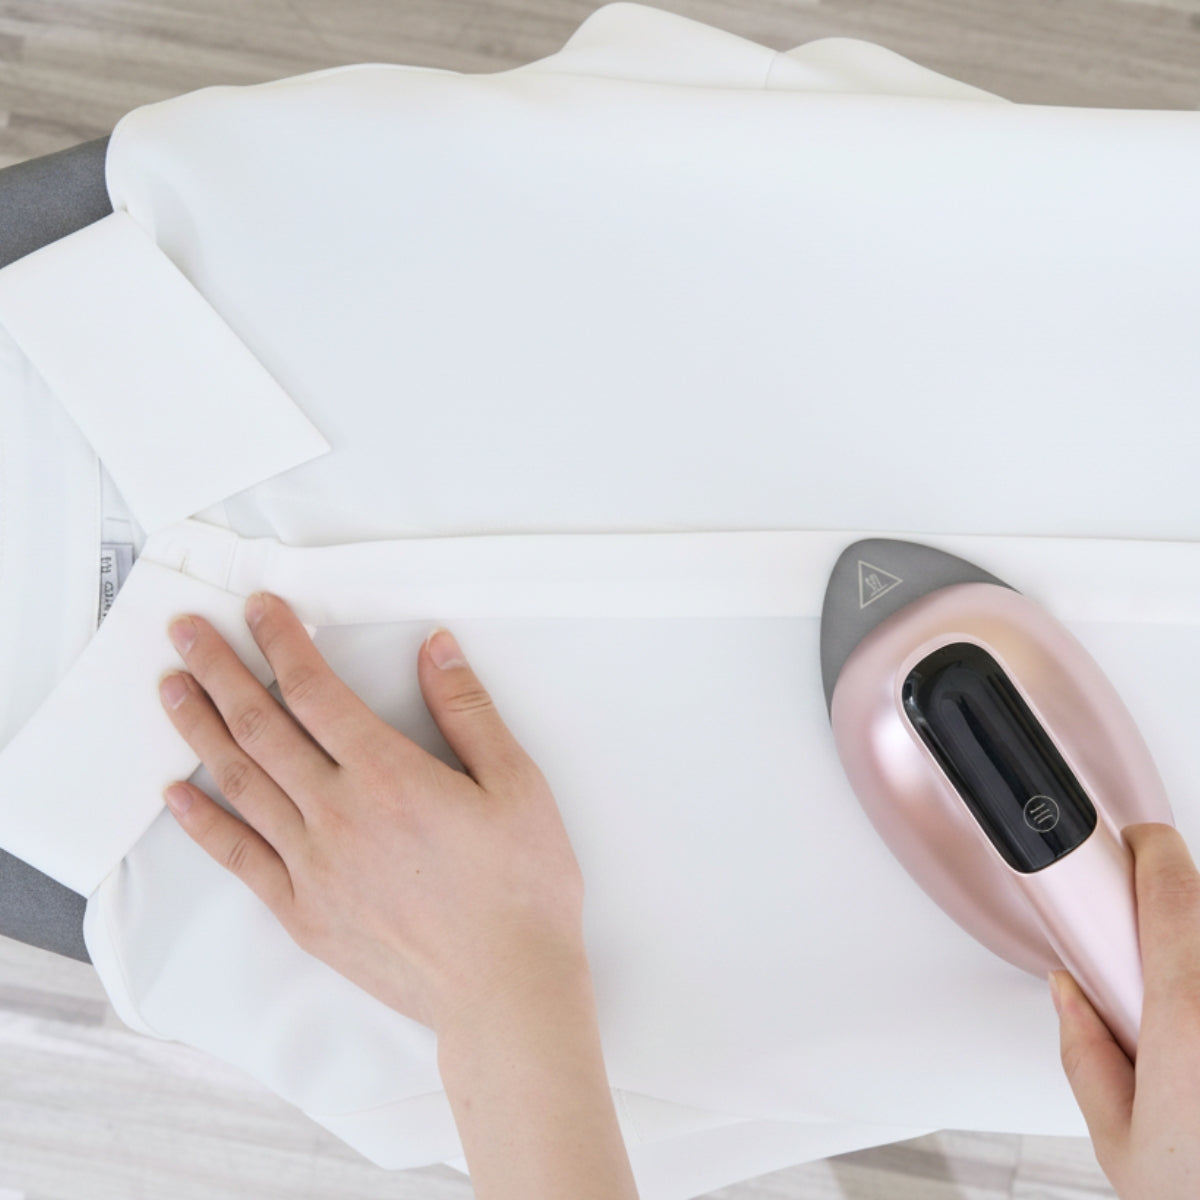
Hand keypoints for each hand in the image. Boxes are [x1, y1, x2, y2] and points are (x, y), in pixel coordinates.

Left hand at [156, 591, 586, 1038]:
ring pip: (240, 784)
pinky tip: (178, 794)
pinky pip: (240, 858)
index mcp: (388, 775)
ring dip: (200, 730)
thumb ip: (468, 711)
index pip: (315, 691)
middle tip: (185, 632)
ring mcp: (313, 867)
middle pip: (260, 727)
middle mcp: (337, 815)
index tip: (259, 609)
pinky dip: (204, 822)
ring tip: (171, 690)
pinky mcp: (304, 913)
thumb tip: (435, 648)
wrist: (505, 989)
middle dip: (219, 670)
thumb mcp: (516, 784)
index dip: (281, 642)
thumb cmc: (521, 888)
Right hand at [1052, 822, 1199, 1198]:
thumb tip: (1072, 996)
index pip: (1174, 895)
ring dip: (1194, 971)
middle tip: (1147, 972)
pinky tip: (1195, 1059)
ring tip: (1182, 1034)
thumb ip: (1087, 1057)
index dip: (1152, 852)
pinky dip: (1198, 1007)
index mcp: (1189, 1021)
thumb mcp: (1124, 1146)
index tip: (1137, 842)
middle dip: (1175, 928)